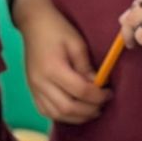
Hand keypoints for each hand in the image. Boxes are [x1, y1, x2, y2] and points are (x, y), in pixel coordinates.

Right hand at [15, 0, 108, 124]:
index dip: (98, 96)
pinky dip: (62, 116)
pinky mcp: (31, 91)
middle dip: (89, 110)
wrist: (33, 23)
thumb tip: (98, 86)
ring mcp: (34, 88)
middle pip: (68, 108)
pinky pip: (46, 112)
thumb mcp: (77, 43)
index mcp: (53, 68)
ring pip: (56, 115)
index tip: (109, 93)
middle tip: (102, 105)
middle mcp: (41, 83)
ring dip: (76, 117)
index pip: (80, 91)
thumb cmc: (57, 29)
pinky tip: (74, 111)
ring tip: (91, 110)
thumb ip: (86, 67)